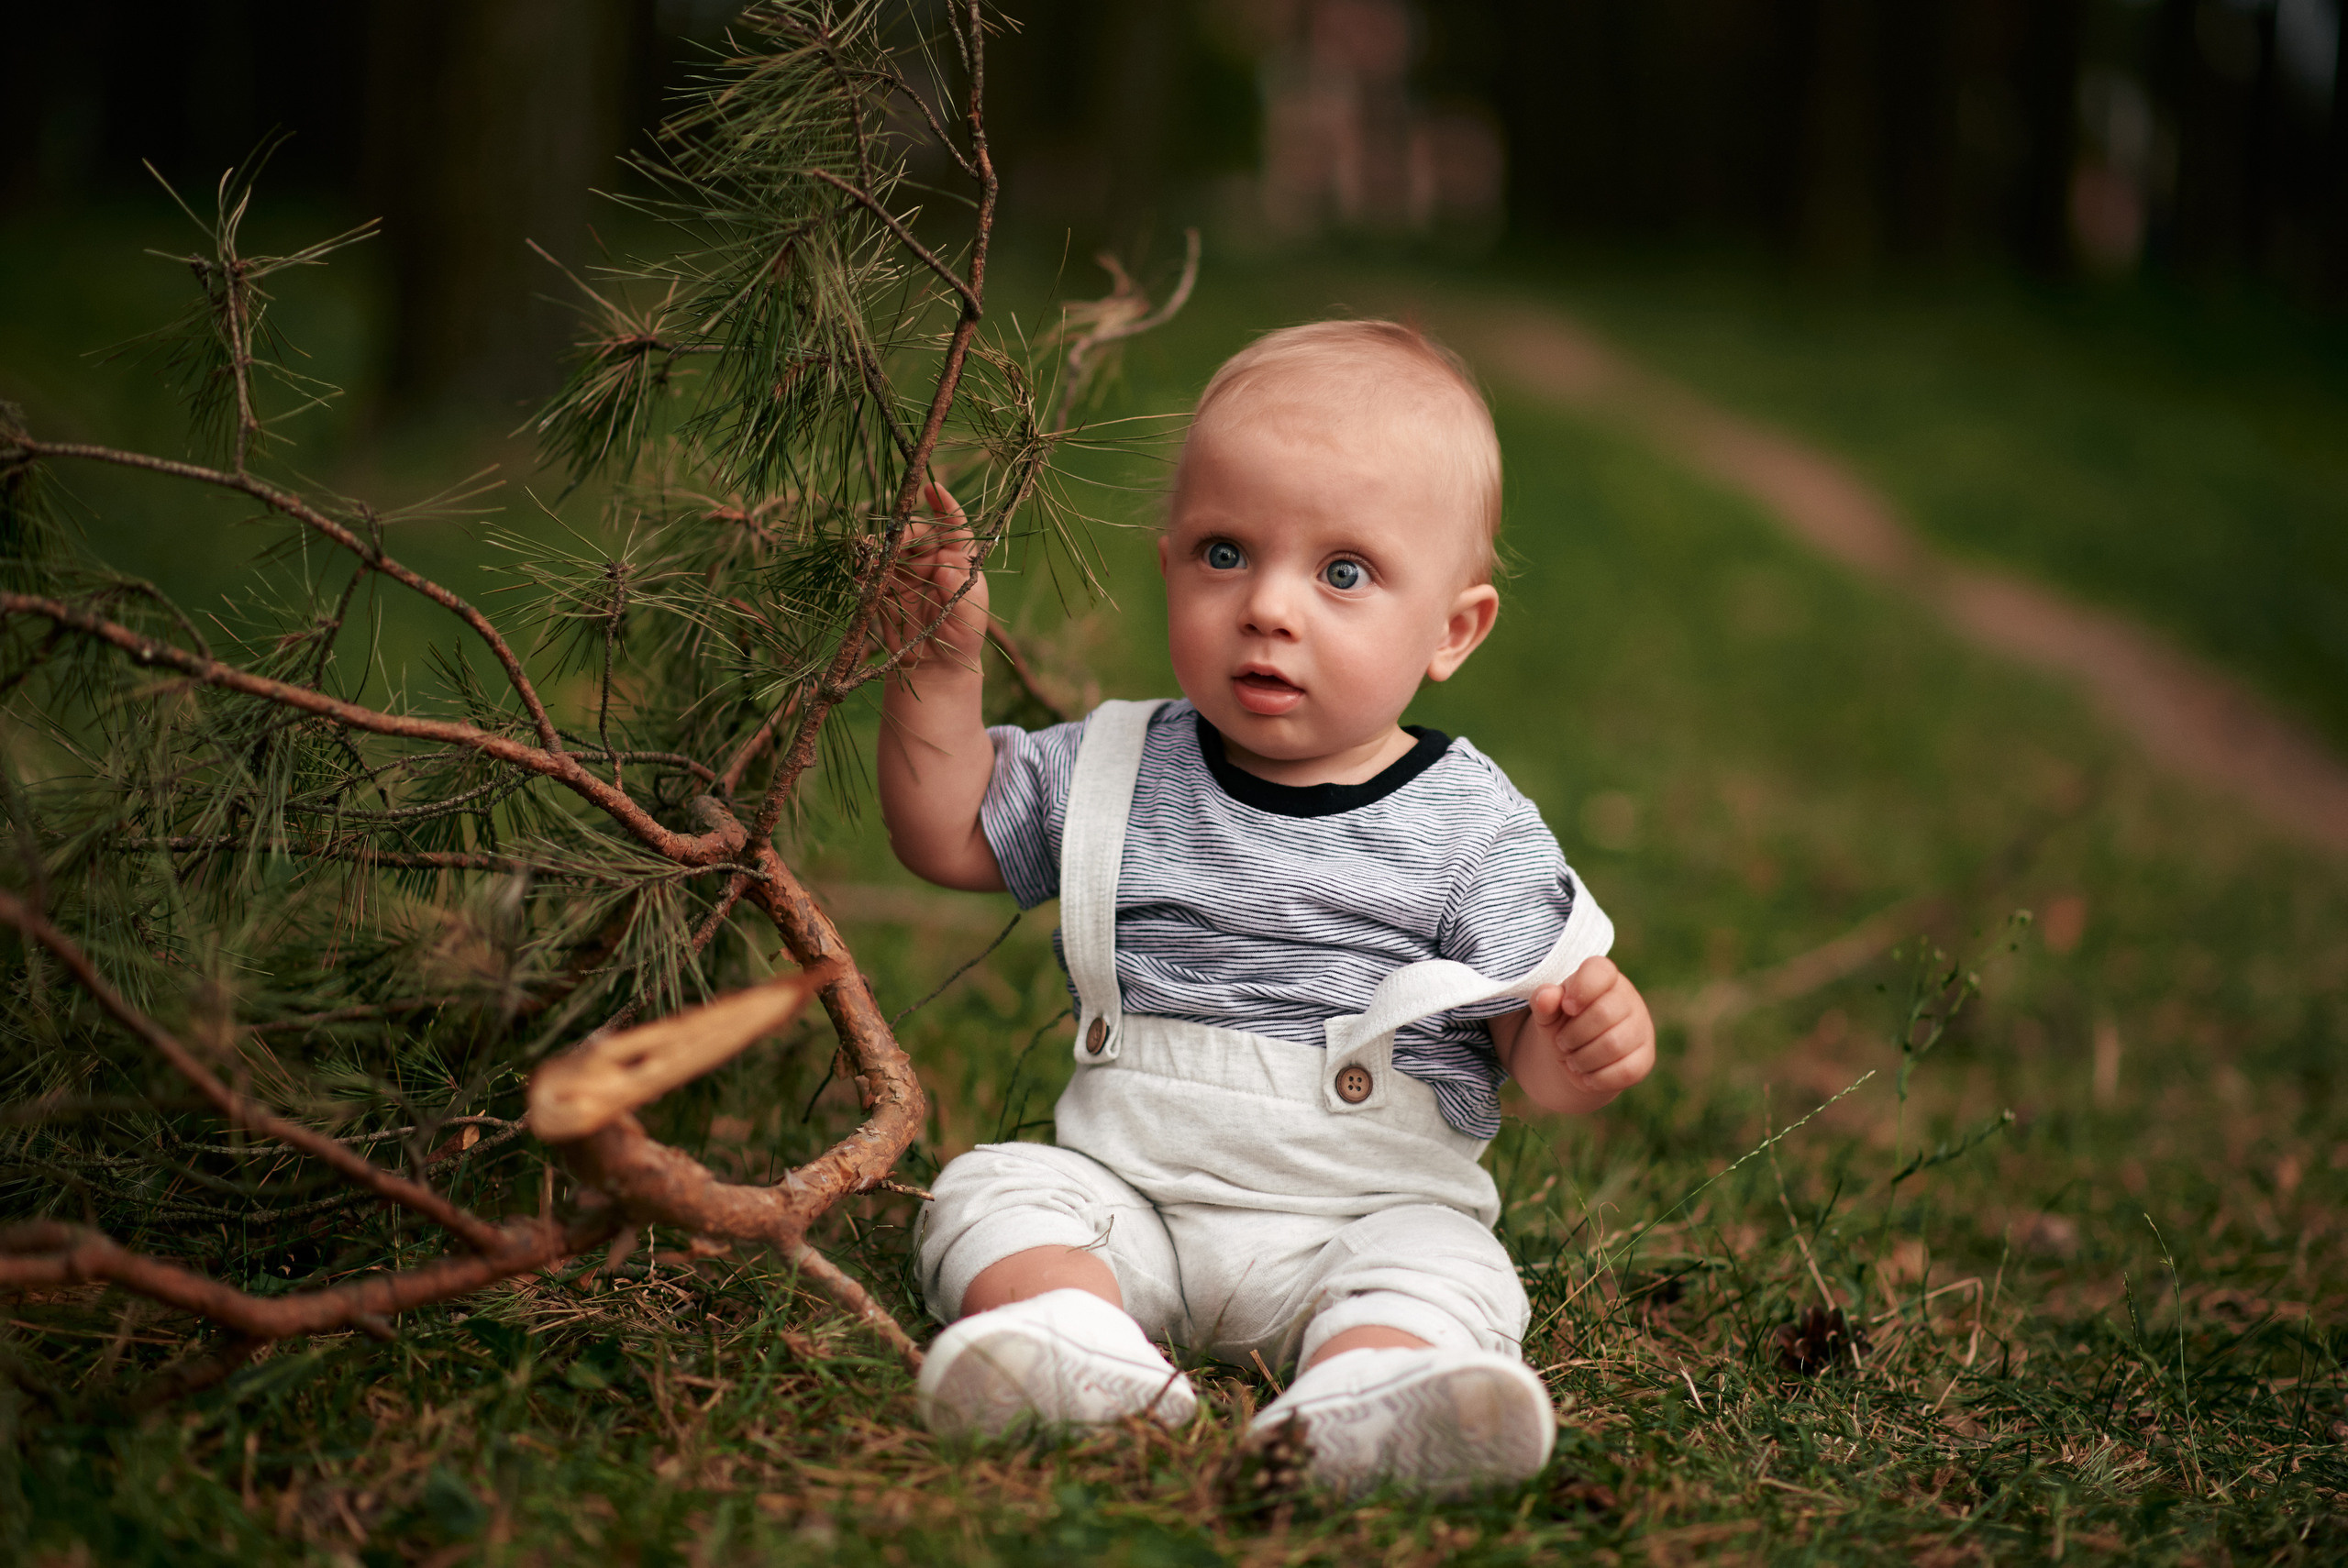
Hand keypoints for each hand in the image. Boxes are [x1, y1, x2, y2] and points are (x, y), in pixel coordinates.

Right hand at [878, 482, 988, 671]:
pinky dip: (866, 569)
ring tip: (875, 556)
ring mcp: (907, 573)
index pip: (954, 525)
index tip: (932, 488)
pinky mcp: (885, 588)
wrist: (936, 668)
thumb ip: (960, 589)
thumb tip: (946, 563)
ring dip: (883, 547)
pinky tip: (863, 575)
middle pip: (917, 532)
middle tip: (897, 543)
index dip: (945, 505)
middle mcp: (931, 560)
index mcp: (957, 560)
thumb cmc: (963, 638)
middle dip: (906, 532)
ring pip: (893, 547)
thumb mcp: (970, 615)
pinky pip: (873, 571)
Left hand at [1522, 956, 1654, 1106]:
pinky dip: (1599, 1078)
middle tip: (1562, 1043)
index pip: (1600, 971)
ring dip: (1583, 1059)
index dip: (1581, 990)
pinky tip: (1588, 1075)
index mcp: (1603, 977)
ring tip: (1572, 1060)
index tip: (1567, 1007)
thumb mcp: (1547, 1013)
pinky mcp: (1645, 1058)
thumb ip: (1543, 1001)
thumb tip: (1546, 996)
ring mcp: (1641, 1028)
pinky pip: (1627, 1071)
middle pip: (1604, 1014)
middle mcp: (1627, 998)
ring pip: (1614, 1045)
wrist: (1575, 1057)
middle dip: (1573, 1035)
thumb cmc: (1562, 1024)